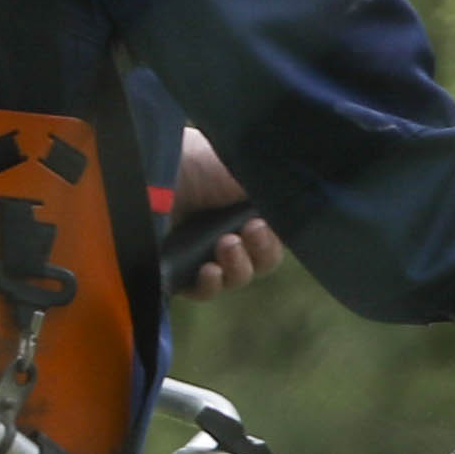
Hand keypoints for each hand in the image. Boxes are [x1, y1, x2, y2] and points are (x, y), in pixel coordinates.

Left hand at [168, 126, 288, 299]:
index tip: (262, 224)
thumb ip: (275, 194)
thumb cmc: (200, 161)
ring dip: (239, 267)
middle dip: (261, 252)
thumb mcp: (246, 173)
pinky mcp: (174, 271)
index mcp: (242, 207)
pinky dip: (211, 286)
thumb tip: (299, 209)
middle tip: (249, 232)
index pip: (272, 238)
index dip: (273, 240)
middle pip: (259, 262)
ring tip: (225, 246)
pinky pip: (202, 292)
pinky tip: (209, 271)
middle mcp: (222, 229)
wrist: (155, 167)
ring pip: (235, 278)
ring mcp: (198, 252)